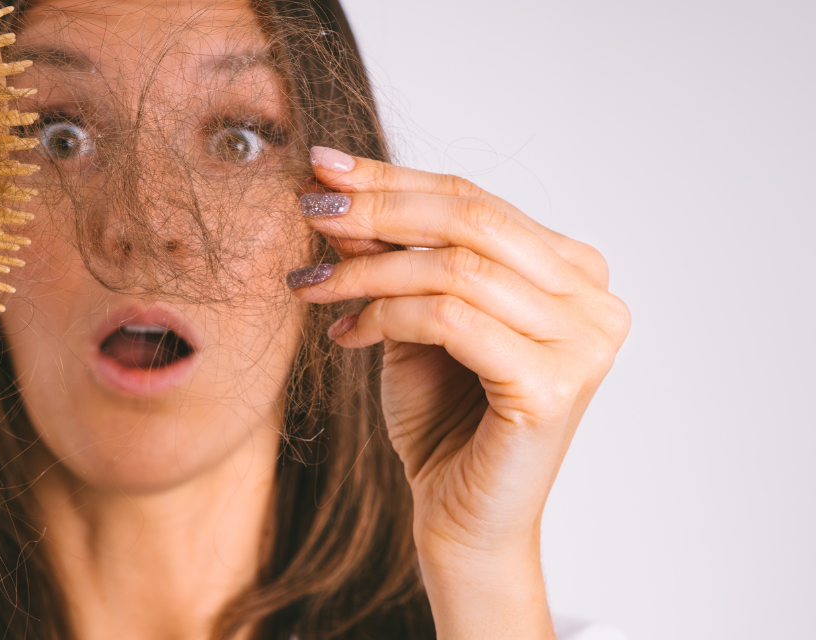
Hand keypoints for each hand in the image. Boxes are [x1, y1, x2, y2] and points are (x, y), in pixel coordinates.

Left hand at [290, 148, 629, 638]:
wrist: (460, 520)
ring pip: (456, 269)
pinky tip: (344, 334)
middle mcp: (594, 300)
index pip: (477, 202)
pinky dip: (385, 317)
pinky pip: (450, 320)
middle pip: (472, 221)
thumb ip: (393, 257)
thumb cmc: (443, 421)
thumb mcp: (411, 319)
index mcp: (574, 272)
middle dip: (378, 208)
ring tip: (311, 286)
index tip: (324, 167)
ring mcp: (584, 343)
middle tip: (311, 208)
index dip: (395, 179)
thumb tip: (340, 190)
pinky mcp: (554, 385)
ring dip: (367, 270)